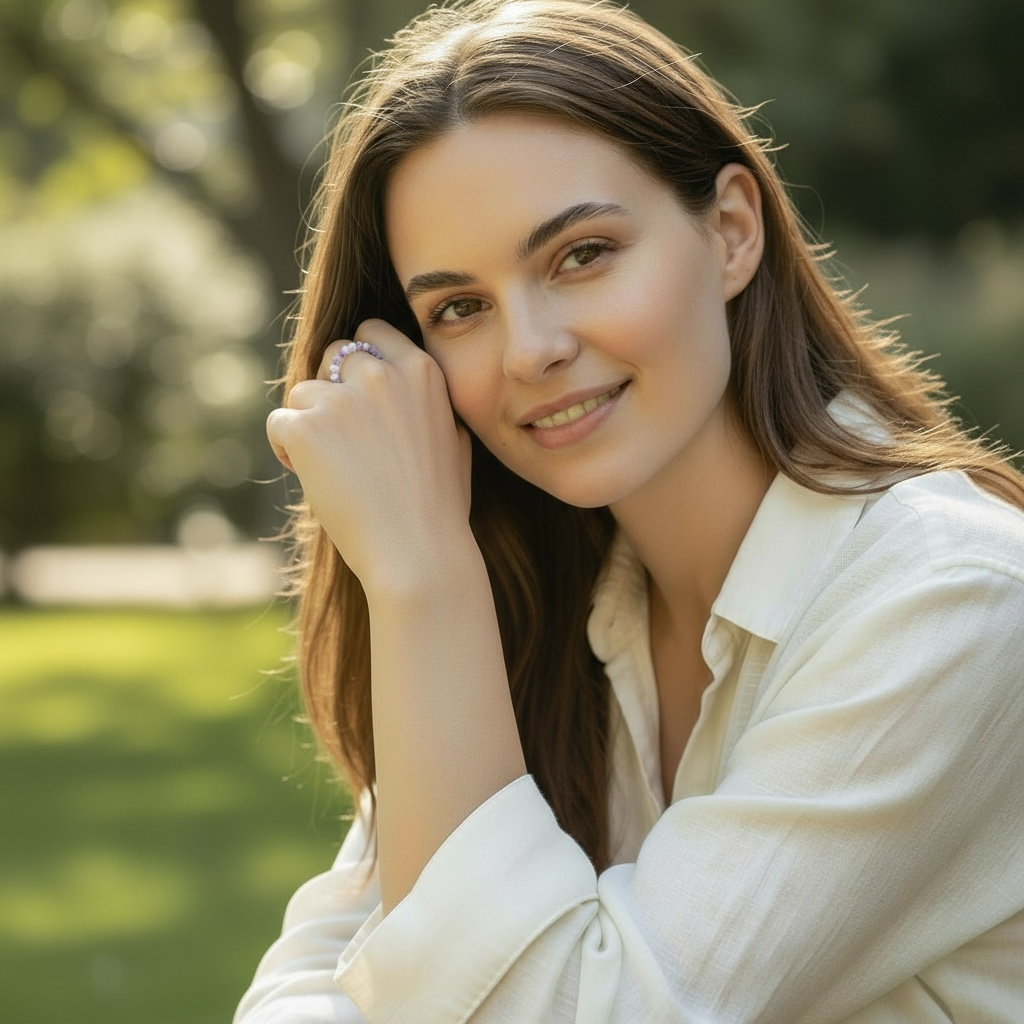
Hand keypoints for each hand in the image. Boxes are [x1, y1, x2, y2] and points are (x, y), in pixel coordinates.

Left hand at [266, 320, 473, 590]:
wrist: (419, 553)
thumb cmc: (440, 508)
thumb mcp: (454, 440)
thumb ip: (429, 405)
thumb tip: (407, 391)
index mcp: (421, 372)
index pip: (372, 333)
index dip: (360, 362)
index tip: (359, 394)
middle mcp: (381, 375)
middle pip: (333, 355)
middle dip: (332, 389)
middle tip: (343, 438)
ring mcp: (342, 400)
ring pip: (303, 393)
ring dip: (310, 425)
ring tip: (334, 469)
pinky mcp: (307, 429)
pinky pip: (280, 424)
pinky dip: (288, 450)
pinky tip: (313, 477)